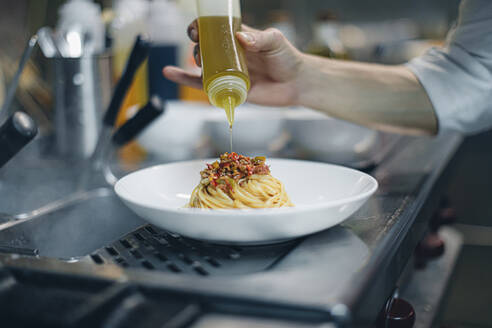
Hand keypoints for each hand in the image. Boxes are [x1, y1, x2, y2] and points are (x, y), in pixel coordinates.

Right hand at [163, 20, 304, 106]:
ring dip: (193, 62)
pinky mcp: (228, 89)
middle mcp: (229, 55)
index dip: (201, 27)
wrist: (297, 83)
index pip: (214, 30)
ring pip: (202, 66)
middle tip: (201, 47)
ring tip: (198, 61)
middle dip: (198, 46)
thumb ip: (260, 38)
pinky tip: (171, 73)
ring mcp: (228, 72)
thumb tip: (240, 38)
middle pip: (205, 48)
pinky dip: (186, 80)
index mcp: (238, 39)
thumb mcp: (275, 41)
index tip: (196, 29)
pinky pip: (204, 86)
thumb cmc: (287, 58)